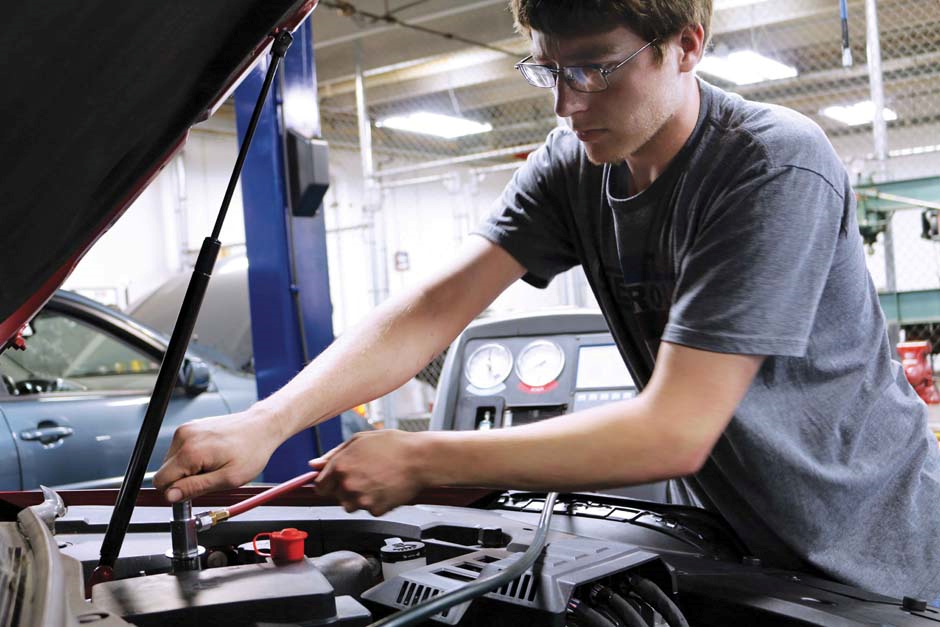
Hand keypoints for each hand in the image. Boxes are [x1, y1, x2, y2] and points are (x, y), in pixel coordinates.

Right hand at [154, 408, 282, 502]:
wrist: (262, 427)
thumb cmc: (251, 451)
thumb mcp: (228, 479)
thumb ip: (195, 488)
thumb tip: (170, 496)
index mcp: (190, 451)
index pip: (161, 481)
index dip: (176, 492)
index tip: (195, 491)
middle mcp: (184, 436)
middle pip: (166, 472)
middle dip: (184, 480)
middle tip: (210, 477)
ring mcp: (186, 429)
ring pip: (172, 462)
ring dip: (189, 469)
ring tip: (213, 465)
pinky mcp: (190, 427)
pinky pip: (180, 451)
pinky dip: (192, 458)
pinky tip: (212, 456)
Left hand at [311, 429, 427, 516]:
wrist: (420, 458)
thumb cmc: (393, 445)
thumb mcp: (359, 440)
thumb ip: (333, 454)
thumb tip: (314, 465)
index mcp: (340, 466)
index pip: (320, 486)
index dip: (329, 483)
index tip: (337, 481)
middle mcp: (347, 484)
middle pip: (336, 497)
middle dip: (346, 489)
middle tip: (365, 476)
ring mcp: (361, 499)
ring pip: (352, 506)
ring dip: (360, 497)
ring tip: (377, 481)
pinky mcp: (376, 510)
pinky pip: (370, 510)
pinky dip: (376, 502)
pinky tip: (386, 488)